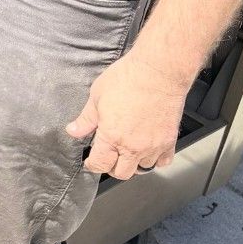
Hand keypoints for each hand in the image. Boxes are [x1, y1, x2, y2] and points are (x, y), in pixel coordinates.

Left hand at [65, 50, 186, 179]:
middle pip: (121, 173)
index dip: (93, 164)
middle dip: (112, 167)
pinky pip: (163, 161)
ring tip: (129, 151)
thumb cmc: (128, 78)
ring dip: (134, 163)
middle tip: (110, 156)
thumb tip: (73, 131)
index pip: (100, 164)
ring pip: (143, 168)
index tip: (91, 160)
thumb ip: (86, 119)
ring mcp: (153, 145)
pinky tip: (149, 150)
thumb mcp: (97, 95)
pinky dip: (156, 159)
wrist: (158, 71)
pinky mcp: (169, 139)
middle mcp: (133, 146)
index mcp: (111, 136)